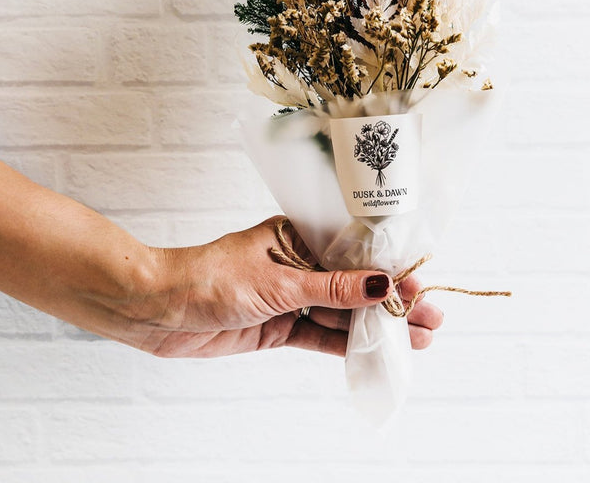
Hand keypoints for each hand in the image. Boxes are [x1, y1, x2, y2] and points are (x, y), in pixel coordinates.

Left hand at [136, 217, 443, 357]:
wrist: (159, 309)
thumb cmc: (212, 277)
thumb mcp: (279, 281)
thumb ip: (332, 288)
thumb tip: (381, 283)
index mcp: (299, 238)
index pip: (355, 254)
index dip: (390, 270)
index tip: (418, 284)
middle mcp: (298, 265)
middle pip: (354, 285)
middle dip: (391, 302)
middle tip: (430, 317)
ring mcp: (290, 297)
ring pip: (341, 313)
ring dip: (374, 327)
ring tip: (415, 339)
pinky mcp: (278, 326)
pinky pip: (319, 336)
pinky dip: (345, 345)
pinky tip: (375, 352)